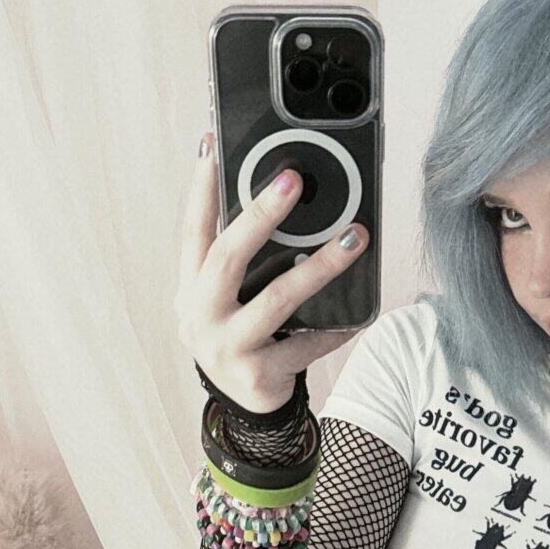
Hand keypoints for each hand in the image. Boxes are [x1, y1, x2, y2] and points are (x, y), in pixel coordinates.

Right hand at [177, 135, 368, 414]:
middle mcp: (199, 316)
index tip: (211, 142)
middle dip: (261, 215)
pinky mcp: (257, 375)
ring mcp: (226, 348)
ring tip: (356, 236)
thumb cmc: (242, 336)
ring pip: (277, 300)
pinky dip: (335, 328)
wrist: (246, 406)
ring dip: (321, 266)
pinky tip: (359, 312)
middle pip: (227, 257)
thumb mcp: (227, 298)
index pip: (192, 230)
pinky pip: (306, 343)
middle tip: (293, 180)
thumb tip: (276, 195)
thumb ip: (238, 259)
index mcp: (190, 289)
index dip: (200, 188)